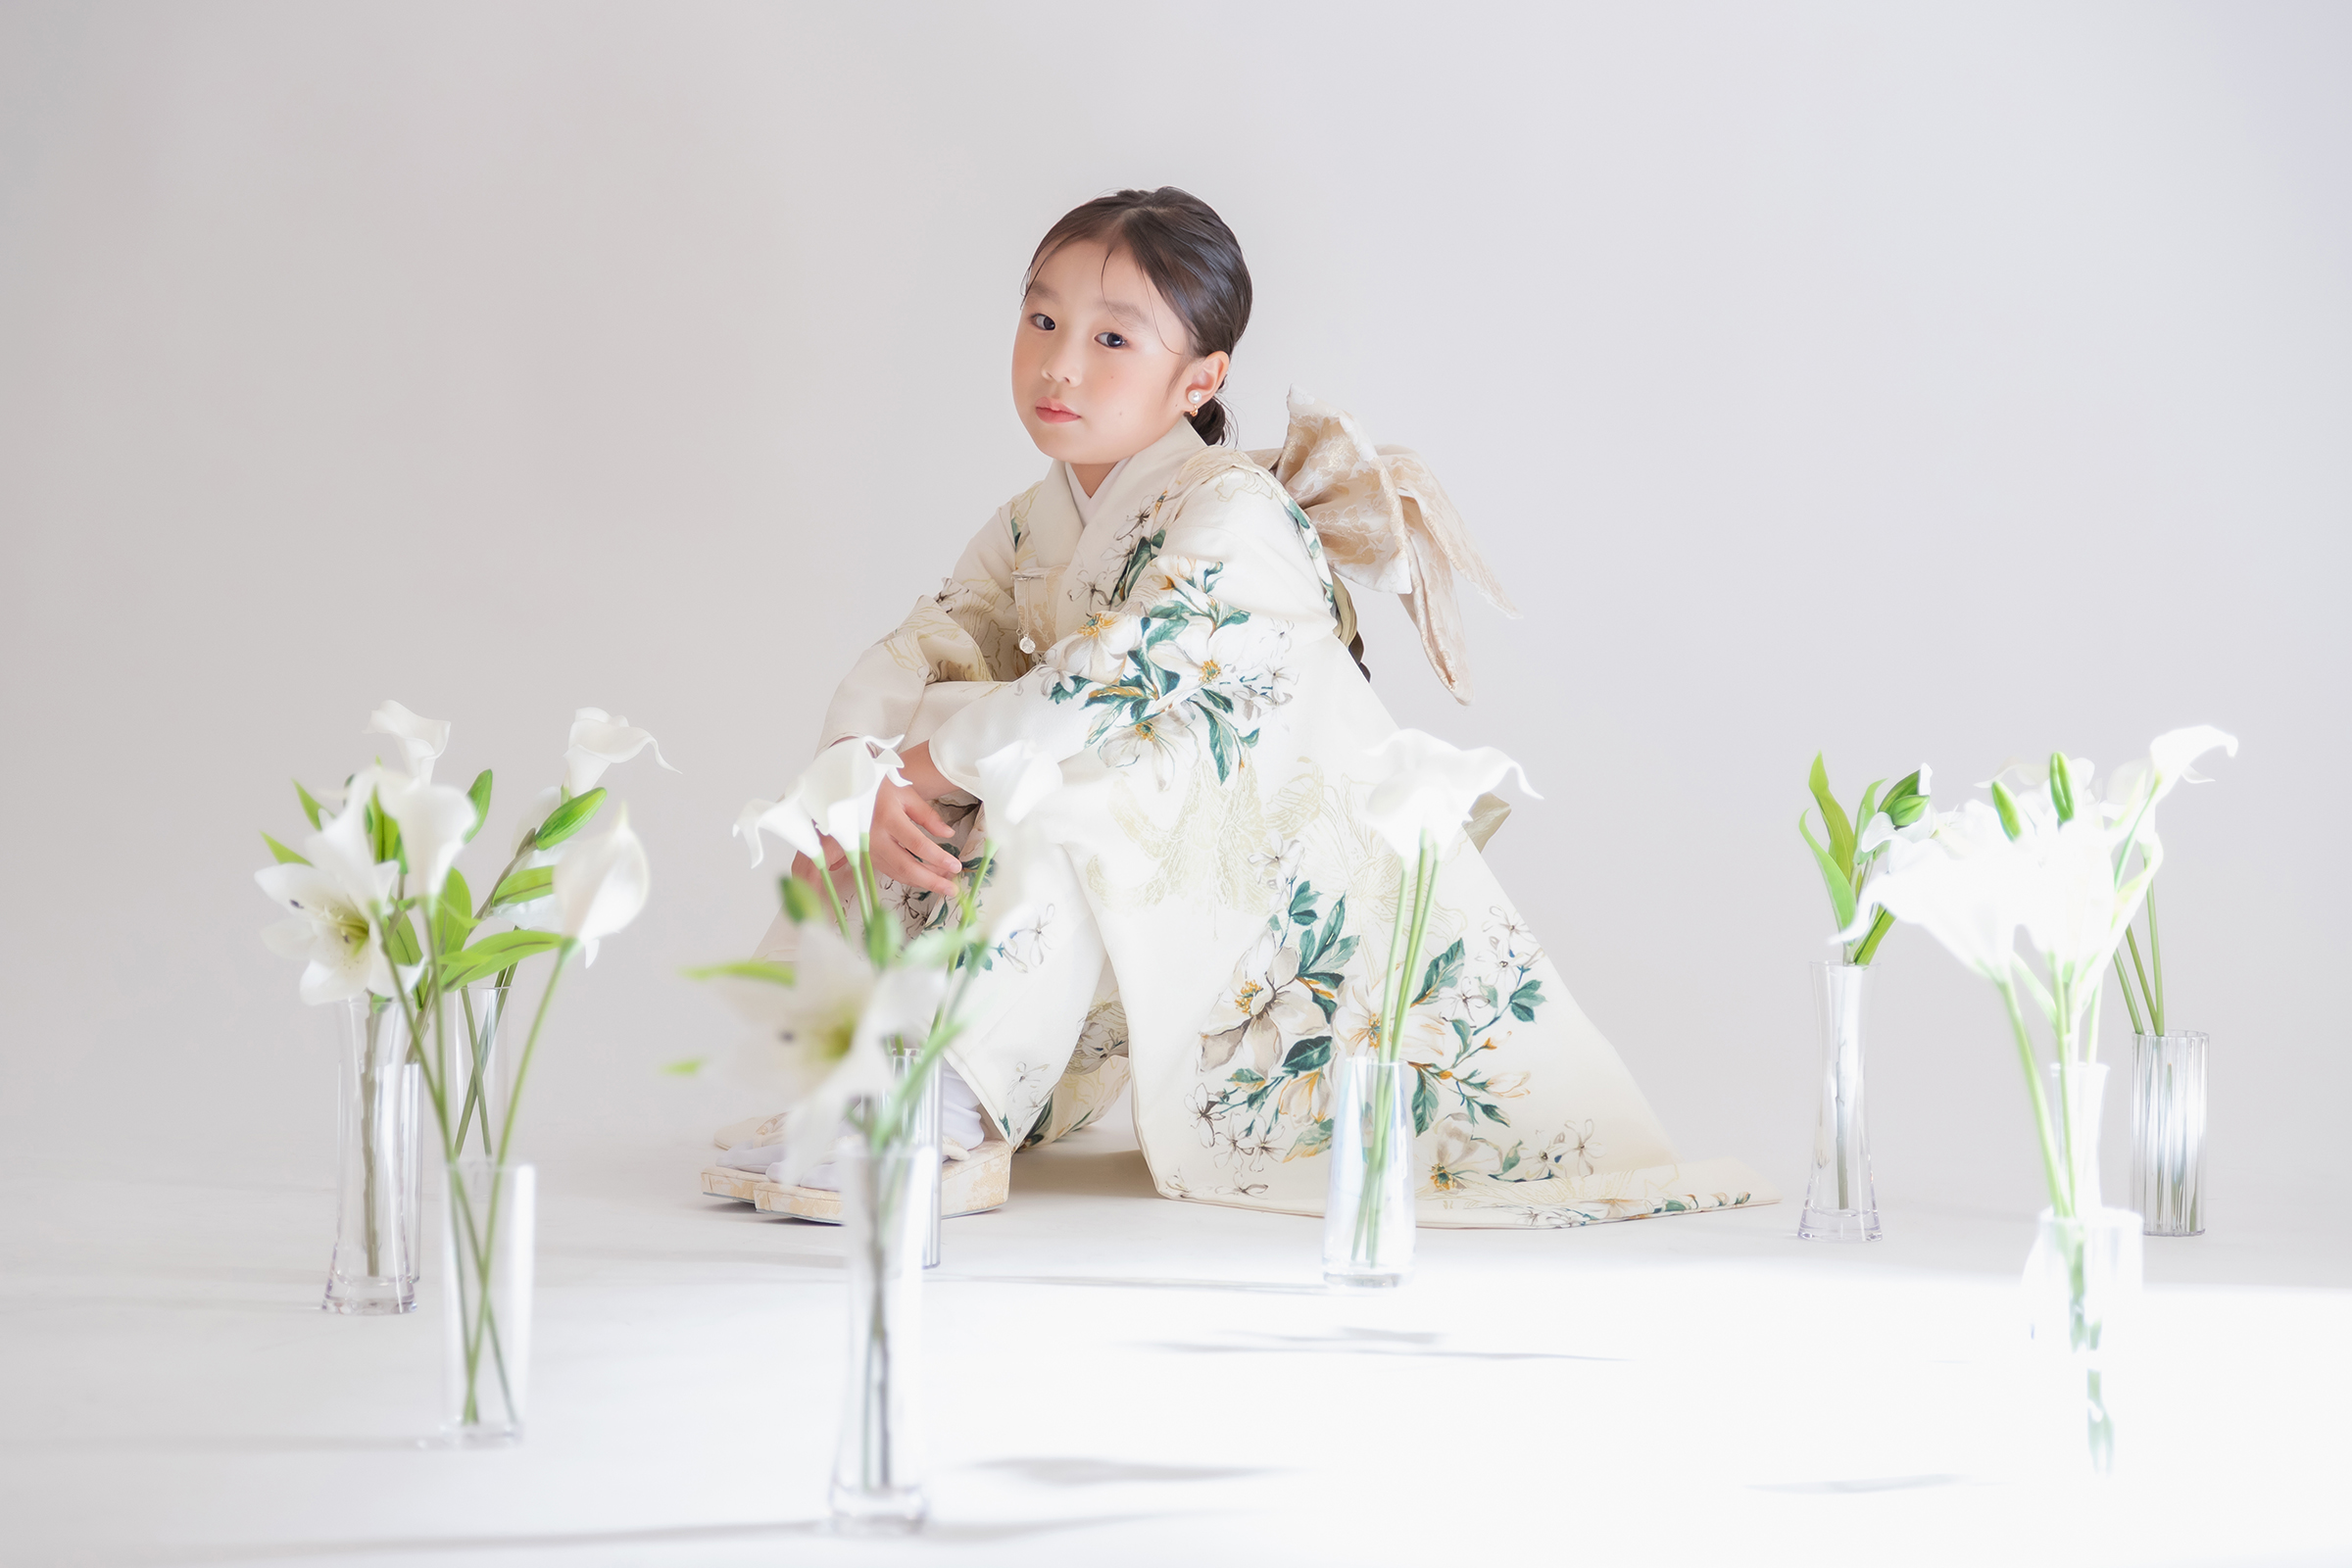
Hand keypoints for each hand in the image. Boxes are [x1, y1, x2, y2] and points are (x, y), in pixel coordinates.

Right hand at [789, 742, 964, 899]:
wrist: (848, 789)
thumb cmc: (880, 788)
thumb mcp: (906, 794)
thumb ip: (927, 816)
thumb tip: (948, 834)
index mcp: (888, 819)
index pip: (918, 845)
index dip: (938, 858)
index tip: (955, 866)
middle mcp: (876, 838)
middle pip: (906, 867)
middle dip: (931, 881)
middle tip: (952, 889)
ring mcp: (869, 849)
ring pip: (897, 873)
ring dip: (922, 881)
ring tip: (944, 883)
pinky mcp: (867, 855)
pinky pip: (890, 871)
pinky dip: (909, 877)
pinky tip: (925, 876)